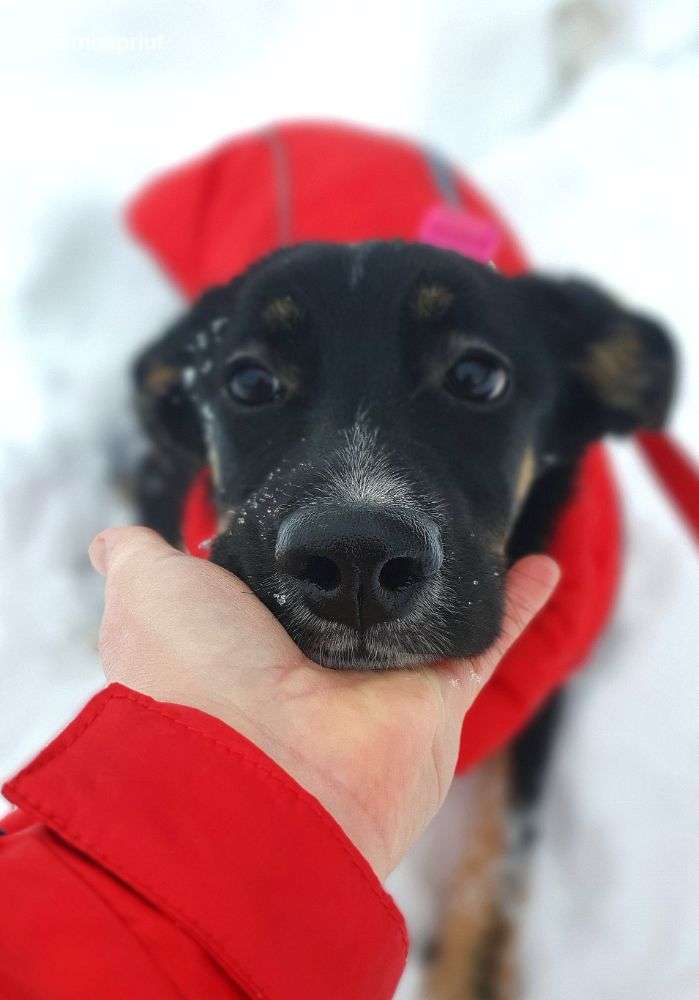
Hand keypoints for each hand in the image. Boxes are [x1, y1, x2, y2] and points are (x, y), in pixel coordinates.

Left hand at [89, 527, 557, 879]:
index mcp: (248, 639)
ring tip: (473, 527)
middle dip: (372, 559)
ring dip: (451, 576)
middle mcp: (313, 662)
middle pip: (355, 596)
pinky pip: (485, 638)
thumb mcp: (147, 595)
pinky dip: (516, 604)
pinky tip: (538, 563)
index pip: (277, 583)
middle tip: (402, 505)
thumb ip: (136, 559)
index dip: (287, 547)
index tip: (308, 505)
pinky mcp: (432, 698)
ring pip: (425, 612)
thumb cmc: (197, 679)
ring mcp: (376, 680)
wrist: (264, 773)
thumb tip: (112, 537)